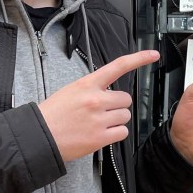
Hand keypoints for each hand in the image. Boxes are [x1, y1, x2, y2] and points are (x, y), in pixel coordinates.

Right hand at [38, 49, 159, 161]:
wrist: (39, 136)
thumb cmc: (52, 115)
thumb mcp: (70, 91)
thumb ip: (92, 89)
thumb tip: (109, 93)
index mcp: (87, 84)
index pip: (117, 66)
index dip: (138, 59)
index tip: (153, 55)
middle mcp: (96, 99)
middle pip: (126, 99)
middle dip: (117, 106)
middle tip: (102, 112)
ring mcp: (99, 119)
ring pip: (125, 116)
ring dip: (116, 120)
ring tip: (98, 124)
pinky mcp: (101, 137)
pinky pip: (123, 132)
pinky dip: (115, 134)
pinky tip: (101, 133)